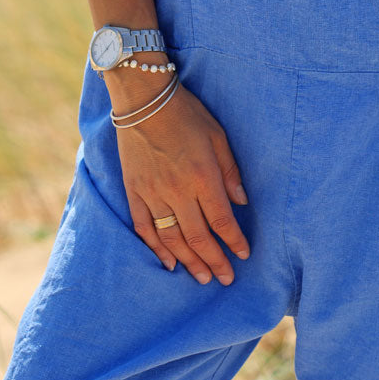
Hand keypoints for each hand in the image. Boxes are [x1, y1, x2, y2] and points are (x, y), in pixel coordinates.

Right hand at [114, 80, 250, 284]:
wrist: (144, 100)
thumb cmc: (187, 114)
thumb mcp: (218, 136)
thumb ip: (230, 172)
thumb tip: (241, 202)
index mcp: (202, 176)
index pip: (221, 220)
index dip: (233, 242)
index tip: (243, 255)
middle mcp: (177, 191)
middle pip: (198, 237)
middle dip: (214, 261)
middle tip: (225, 279)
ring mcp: (153, 193)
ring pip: (172, 239)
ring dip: (189, 262)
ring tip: (202, 278)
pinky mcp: (135, 192)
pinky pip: (145, 228)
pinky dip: (157, 249)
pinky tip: (169, 263)